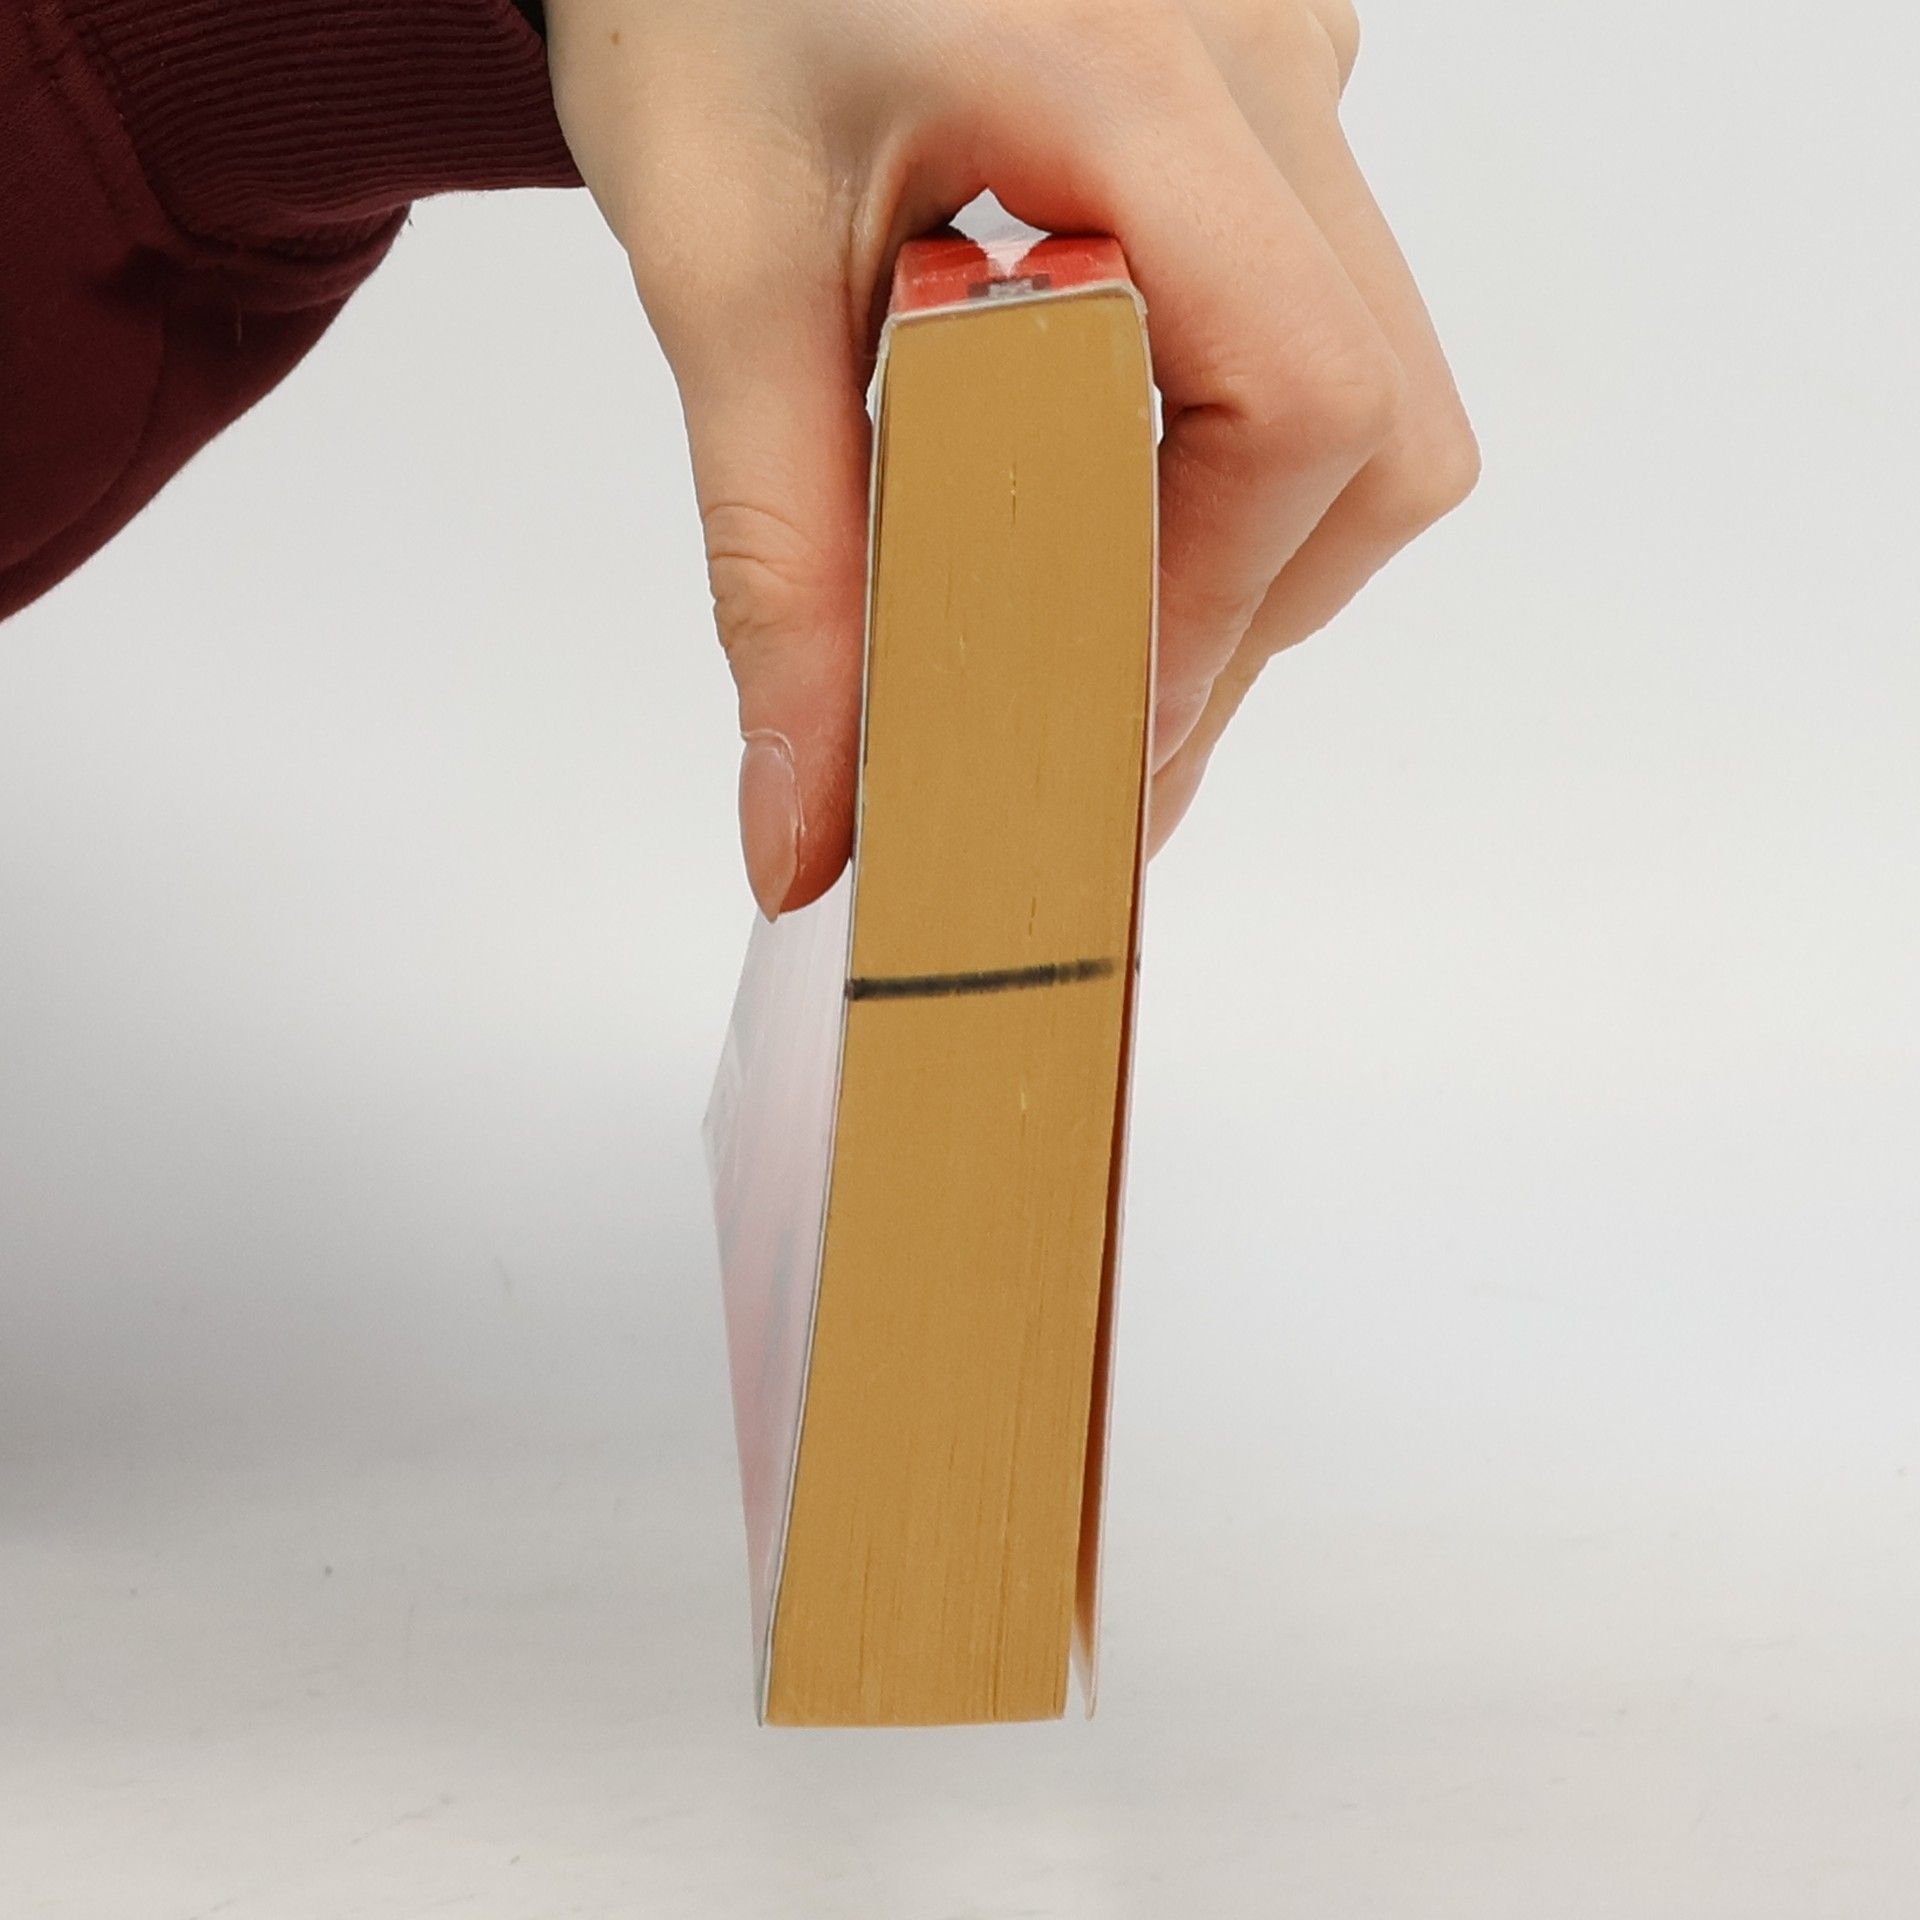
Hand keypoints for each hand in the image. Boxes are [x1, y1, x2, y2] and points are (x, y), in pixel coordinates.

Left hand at [545, 0, 1476, 915]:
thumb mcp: (720, 278)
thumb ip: (777, 569)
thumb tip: (807, 830)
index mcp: (1131, 72)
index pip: (1295, 401)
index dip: (1203, 615)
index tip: (1079, 750)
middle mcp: (1259, 59)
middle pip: (1379, 427)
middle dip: (1239, 625)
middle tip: (1094, 754)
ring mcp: (1286, 71)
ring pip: (1378, 393)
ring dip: (1251, 561)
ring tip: (1099, 657)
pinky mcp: (1268, 104)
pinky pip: (1327, 323)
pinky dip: (1241, 467)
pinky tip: (1117, 514)